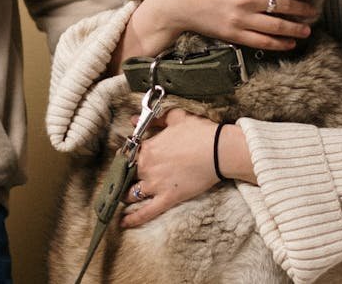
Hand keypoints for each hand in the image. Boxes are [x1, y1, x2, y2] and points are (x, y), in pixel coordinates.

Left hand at [120, 109, 220, 227]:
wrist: (219, 151)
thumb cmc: (199, 132)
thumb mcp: (175, 118)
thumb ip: (154, 120)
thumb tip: (134, 119)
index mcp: (147, 148)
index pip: (127, 154)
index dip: (126, 156)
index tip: (127, 159)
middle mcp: (147, 167)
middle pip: (127, 175)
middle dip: (123, 176)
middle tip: (123, 178)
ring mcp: (156, 185)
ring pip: (132, 194)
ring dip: (125, 196)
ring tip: (121, 198)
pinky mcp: (168, 198)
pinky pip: (147, 212)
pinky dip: (134, 218)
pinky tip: (124, 222)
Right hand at [128, 0, 316, 55]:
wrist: (177, 2)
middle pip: (285, 6)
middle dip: (303, 10)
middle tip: (313, 13)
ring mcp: (241, 18)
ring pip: (277, 26)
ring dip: (296, 28)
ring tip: (306, 29)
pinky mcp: (234, 34)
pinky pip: (263, 41)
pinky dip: (279, 44)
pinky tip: (289, 43)